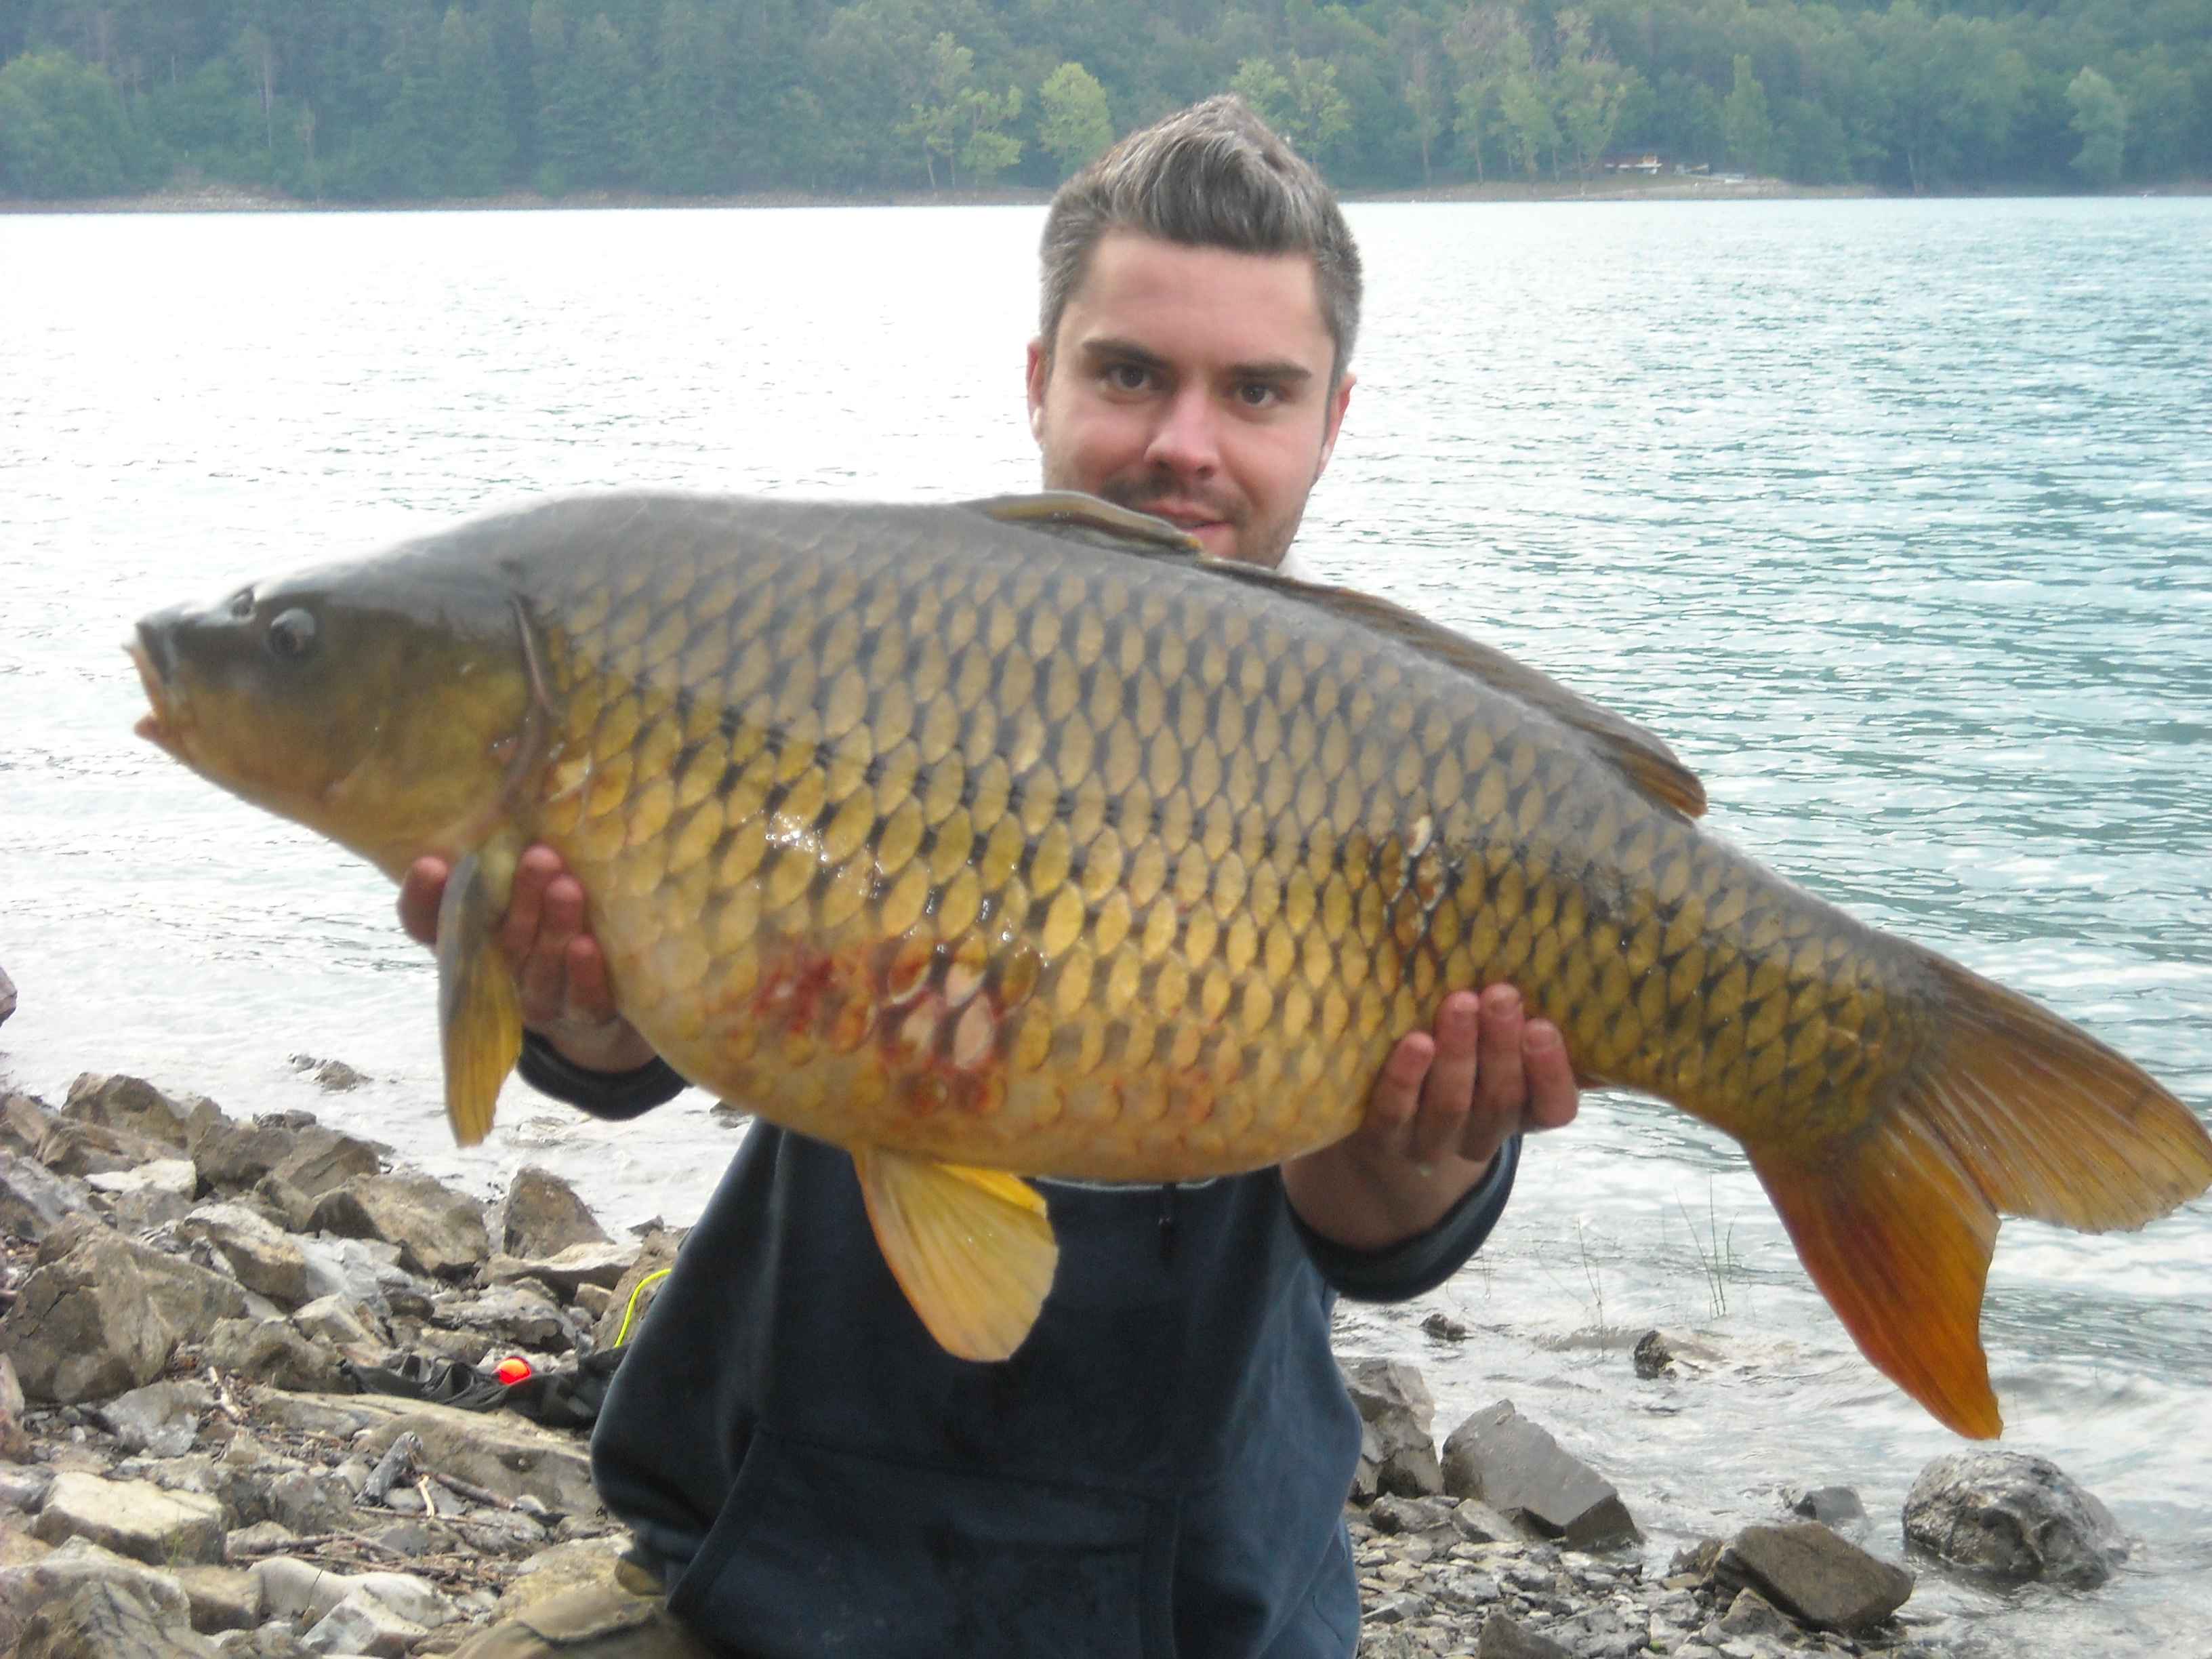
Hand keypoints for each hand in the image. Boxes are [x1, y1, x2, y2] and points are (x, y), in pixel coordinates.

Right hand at [398, 845, 658, 1074]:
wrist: (590, 1010)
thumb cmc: (545, 932)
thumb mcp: (519, 897)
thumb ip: (506, 863)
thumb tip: (510, 788)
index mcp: (467, 943)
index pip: (425, 926)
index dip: (422, 899)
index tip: (430, 864)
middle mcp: (497, 973)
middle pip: (500, 938)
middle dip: (520, 898)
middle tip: (539, 857)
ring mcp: (538, 999)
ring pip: (540, 965)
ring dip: (553, 927)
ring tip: (567, 889)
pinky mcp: (581, 1015)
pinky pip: (581, 998)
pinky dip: (583, 973)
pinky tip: (588, 945)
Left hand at [1281, 984, 1578, 1251]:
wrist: (1394, 1117)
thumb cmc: (1466, 1060)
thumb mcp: (1506, 1048)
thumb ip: (1541, 1031)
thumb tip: (1594, 998)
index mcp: (1525, 1114)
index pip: (1554, 1109)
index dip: (1551, 1073)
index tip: (1543, 1026)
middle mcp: (1483, 1135)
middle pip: (1500, 1100)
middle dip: (1501, 1046)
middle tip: (1500, 996)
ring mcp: (1433, 1143)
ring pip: (1451, 1106)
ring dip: (1457, 1055)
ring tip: (1458, 1004)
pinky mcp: (1386, 1138)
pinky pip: (1396, 1114)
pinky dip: (1405, 1079)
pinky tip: (1414, 1042)